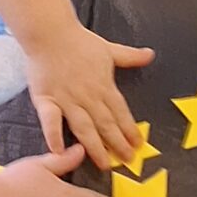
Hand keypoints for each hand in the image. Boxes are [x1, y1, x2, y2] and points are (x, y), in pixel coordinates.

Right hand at [23, 19, 154, 169]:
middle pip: (105, 123)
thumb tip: (150, 54)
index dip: (130, 129)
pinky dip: (54, 136)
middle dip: (117, 143)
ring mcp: (66, 99)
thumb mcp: (108, 48)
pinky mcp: (46, 100)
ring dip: (94, 146)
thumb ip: (129, 56)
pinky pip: (50, 121)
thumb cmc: (78, 41)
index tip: (138, 144)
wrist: (49, 33)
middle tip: (127, 160)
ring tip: (103, 163)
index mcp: (103, 85)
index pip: (120, 111)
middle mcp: (87, 96)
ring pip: (83, 127)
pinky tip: (58, 151)